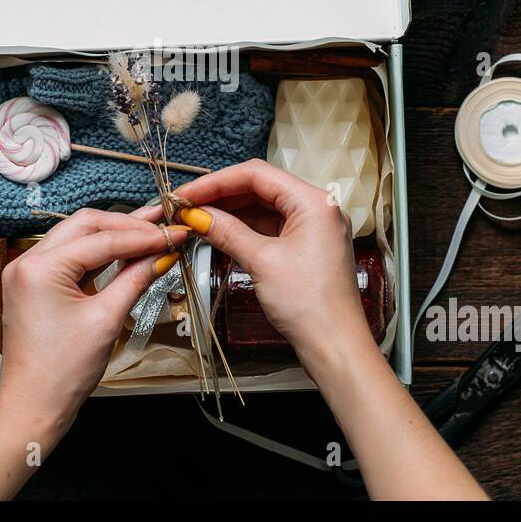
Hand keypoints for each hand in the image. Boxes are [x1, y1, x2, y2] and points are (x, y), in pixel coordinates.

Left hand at [0, 209, 187, 446]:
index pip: (102, 239)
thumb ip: (135, 278)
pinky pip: (70, 257)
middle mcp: (27, 261)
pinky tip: (126, 252)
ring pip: (77, 237)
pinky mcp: (34, 285)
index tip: (174, 232)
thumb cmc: (63, 372)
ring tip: (151, 233)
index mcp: (40, 267)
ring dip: (114, 235)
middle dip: (127, 226)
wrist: (33, 408)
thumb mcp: (106, 319)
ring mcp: (28, 272)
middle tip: (163, 226)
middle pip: (86, 225)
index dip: (143, 236)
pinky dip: (99, 254)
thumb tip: (163, 254)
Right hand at [158, 161, 486, 499]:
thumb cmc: (309, 304)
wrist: (335, 346)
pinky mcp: (306, 247)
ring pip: (263, 208)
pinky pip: (270, 227)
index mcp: (314, 201)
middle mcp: (317, 208)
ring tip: (196, 218)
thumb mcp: (261, 261)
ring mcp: (313, 228)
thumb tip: (196, 215)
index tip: (186, 193)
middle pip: (260, 188)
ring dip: (230, 212)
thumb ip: (227, 231)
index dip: (216, 181)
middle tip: (185, 205)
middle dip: (221, 195)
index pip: (257, 175)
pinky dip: (244, 228)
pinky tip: (219, 232)